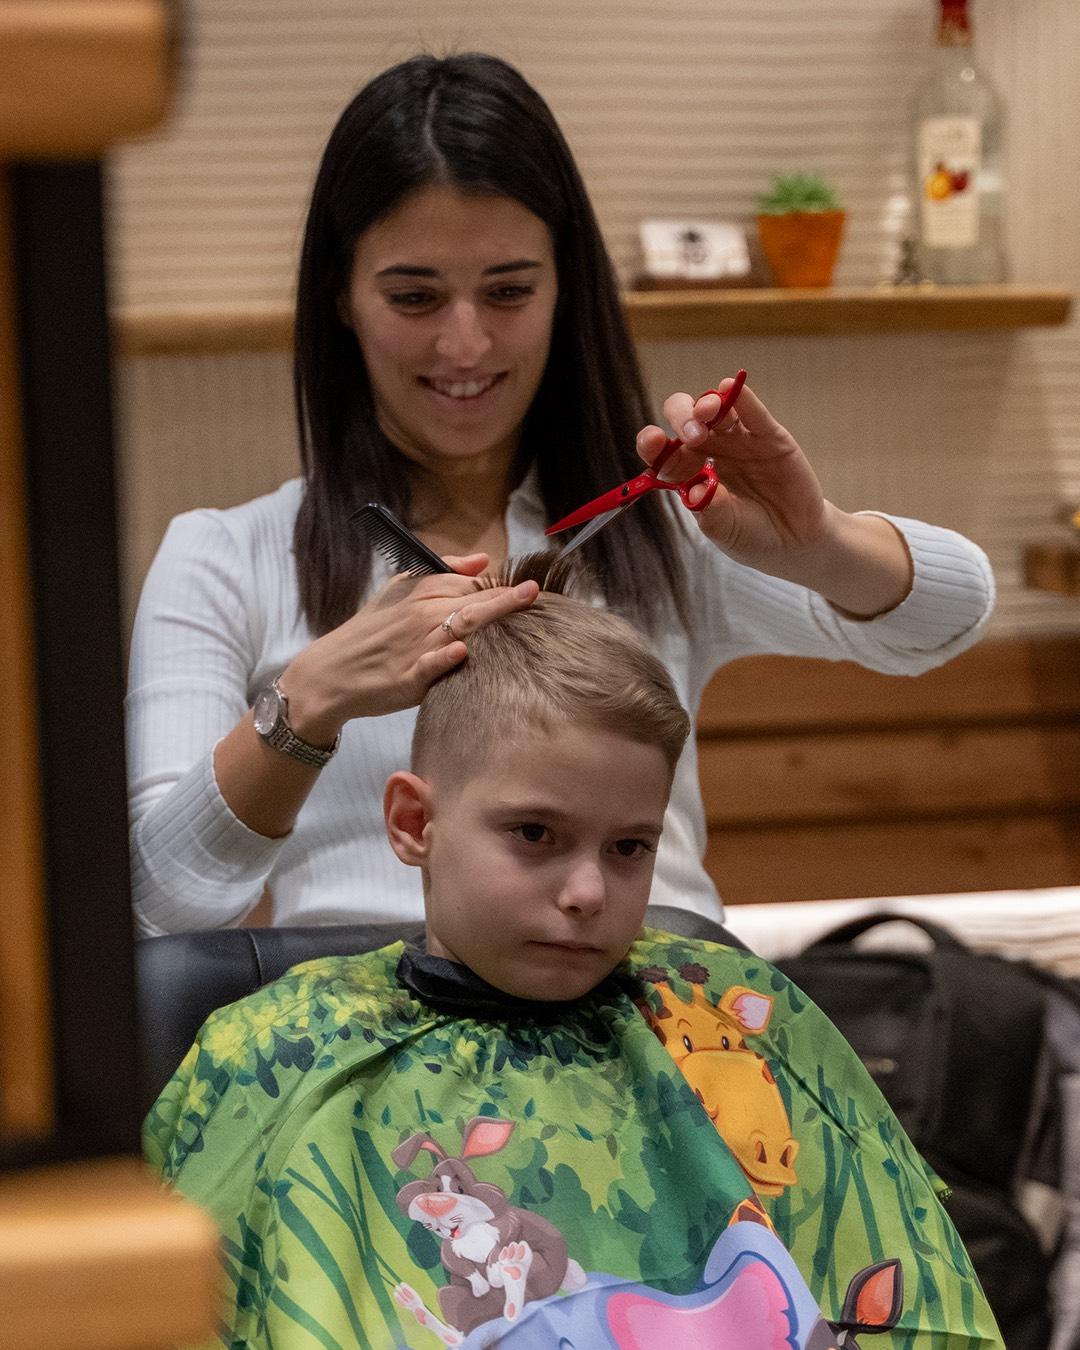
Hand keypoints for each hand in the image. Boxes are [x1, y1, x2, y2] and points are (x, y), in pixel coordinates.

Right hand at [278, 555, 538, 738]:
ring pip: (458, 626)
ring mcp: (416, 647)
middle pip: (472, 601)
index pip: (471, 584)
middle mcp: (421, 615)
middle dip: (506, 596)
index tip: (529, 587)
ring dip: (489, 617)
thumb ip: (442, 571)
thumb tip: (484, 559)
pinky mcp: (408, 678)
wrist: (332, 672)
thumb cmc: (371, 631)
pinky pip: (431, 665)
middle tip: (537, 593)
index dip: (502, 586)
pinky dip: (445, 656)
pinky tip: (462, 650)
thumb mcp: (398, 590)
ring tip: (521, 605)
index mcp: (421, 592)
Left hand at [637, 378, 912, 615]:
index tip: (653, 441)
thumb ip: (710, 511)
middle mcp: (711, 451)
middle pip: (686, 420)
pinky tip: (732, 387)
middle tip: (691, 436)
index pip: (664, 452)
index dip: (654, 444)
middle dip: (682, 419)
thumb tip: (697, 490)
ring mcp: (739, 441)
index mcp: (690, 473)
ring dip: (707, 404)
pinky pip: (753, 413)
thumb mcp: (725, 531)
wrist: (794, 542)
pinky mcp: (769, 437)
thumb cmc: (751, 536)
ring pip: (717, 411)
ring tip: (707, 412)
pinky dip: (741, 397)